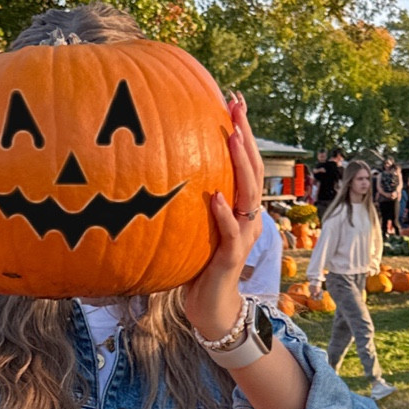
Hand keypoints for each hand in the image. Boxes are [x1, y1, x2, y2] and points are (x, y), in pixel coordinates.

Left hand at [181, 94, 264, 339]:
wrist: (210, 309)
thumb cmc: (197, 267)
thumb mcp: (193, 227)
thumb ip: (187, 202)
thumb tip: (154, 166)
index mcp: (240, 207)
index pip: (246, 163)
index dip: (242, 131)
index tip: (233, 100)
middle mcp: (248, 218)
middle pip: (254, 170)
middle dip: (246, 136)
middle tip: (237, 105)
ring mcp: (243, 236)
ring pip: (249, 196)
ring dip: (240, 166)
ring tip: (232, 139)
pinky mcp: (232, 257)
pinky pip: (231, 232)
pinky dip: (224, 214)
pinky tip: (215, 196)